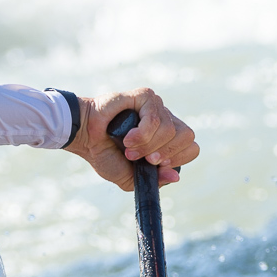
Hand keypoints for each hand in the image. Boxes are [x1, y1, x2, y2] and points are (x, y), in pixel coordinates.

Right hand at [63, 88, 198, 190]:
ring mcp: (156, 106)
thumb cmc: (105, 154)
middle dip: (164, 153)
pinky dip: (141, 134)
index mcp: (166, 139)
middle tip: (143, 159)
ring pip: (170, 130)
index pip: (191, 147)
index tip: (154, 164)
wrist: (85, 139)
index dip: (177, 159)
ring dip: (147, 146)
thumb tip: (176, 176)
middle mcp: (165, 120)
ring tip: (127, 148)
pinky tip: (127, 138)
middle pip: (187, 137)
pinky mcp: (145, 96)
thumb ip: (154, 180)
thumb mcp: (130, 178)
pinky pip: (154, 119)